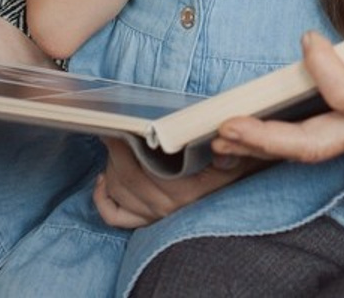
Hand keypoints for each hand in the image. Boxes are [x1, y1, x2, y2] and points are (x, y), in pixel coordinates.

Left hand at [93, 138, 258, 228]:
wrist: (239, 192)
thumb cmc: (235, 168)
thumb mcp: (238, 158)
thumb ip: (230, 151)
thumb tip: (222, 138)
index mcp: (184, 190)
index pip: (139, 168)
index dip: (123, 144)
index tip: (119, 122)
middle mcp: (167, 206)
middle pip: (124, 177)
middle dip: (115, 149)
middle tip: (116, 126)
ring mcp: (156, 216)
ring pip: (118, 192)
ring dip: (111, 166)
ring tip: (118, 145)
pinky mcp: (149, 221)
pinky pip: (115, 216)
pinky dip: (104, 199)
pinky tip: (104, 179)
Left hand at [213, 31, 343, 162]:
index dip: (327, 71)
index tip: (309, 38)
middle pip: (314, 145)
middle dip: (268, 139)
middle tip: (228, 127)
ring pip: (302, 151)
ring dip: (259, 147)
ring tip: (220, 138)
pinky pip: (302, 147)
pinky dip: (267, 145)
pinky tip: (238, 138)